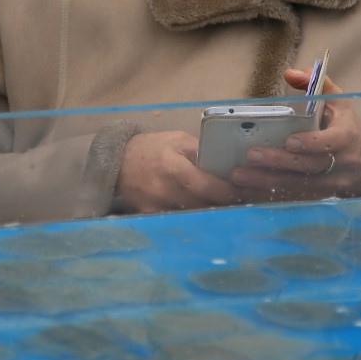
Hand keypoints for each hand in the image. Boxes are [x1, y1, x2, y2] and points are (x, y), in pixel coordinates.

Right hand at [114, 130, 243, 213]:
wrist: (117, 161)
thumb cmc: (151, 148)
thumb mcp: (177, 140)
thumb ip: (201, 151)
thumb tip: (228, 163)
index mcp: (172, 166)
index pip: (206, 186)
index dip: (227, 192)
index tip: (244, 192)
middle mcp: (163, 190)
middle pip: (203, 206)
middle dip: (224, 205)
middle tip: (242, 201)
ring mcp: (155, 206)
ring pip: (193, 216)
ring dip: (210, 213)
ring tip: (225, 206)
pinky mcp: (150, 216)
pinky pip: (178, 219)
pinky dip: (192, 217)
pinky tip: (202, 212)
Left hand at [225, 71, 360, 199]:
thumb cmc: (346, 126)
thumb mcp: (338, 101)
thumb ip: (316, 83)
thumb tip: (290, 73)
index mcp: (347, 137)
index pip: (332, 142)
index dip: (312, 143)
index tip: (290, 141)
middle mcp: (341, 163)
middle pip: (309, 166)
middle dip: (278, 162)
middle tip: (251, 155)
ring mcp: (330, 184)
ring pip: (298, 186)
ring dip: (266, 182)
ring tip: (239, 176)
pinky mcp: (318, 197)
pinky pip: (293, 198)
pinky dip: (269, 196)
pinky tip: (246, 191)